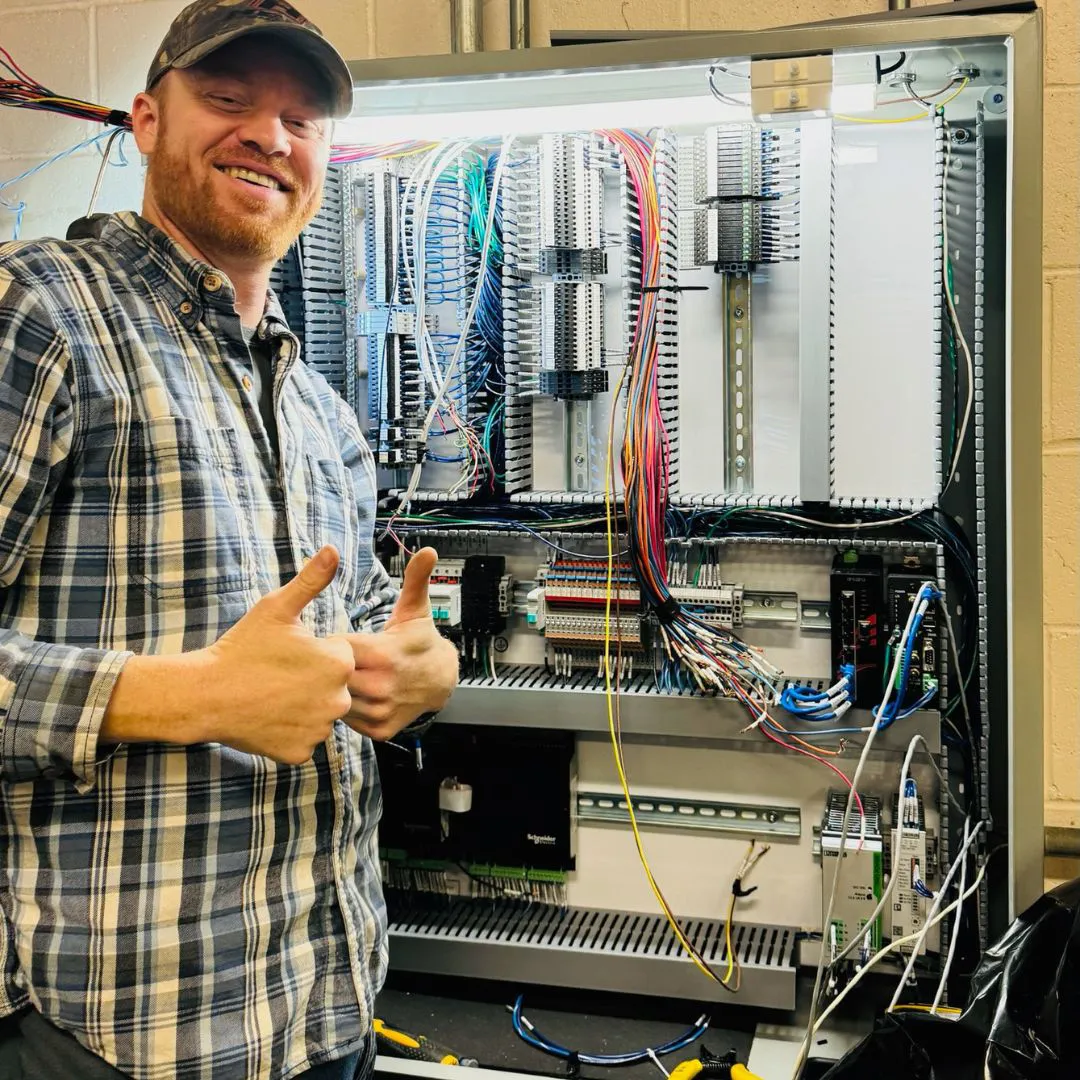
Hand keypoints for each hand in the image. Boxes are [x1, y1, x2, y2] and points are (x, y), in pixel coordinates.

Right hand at [199, 545, 354, 763]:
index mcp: (339, 663)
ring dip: (304, 705)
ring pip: (320, 713)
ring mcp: (319, 730)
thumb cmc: (242, 648)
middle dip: (313, 680)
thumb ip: (311, 580)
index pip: (339, 656)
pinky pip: (303, 738)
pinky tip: (269, 716)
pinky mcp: (300, 753)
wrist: (204, 694)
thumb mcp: (277, 608)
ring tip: (272, 694)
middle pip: (334, 687)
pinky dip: (290, 730)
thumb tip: (332, 550)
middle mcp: (338, 700)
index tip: (288, 653)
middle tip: (278, 675)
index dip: (314, 652)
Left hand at [337, 547, 458, 740]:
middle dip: (326, 668)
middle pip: (332, 676)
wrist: (441, 680)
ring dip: (333, 690)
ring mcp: (380, 709)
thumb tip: (427, 550)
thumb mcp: (415, 608)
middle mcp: (380, 684)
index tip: (328, 641)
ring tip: (334, 679)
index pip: (335, 648)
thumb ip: (414, 579)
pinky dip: (345, 710)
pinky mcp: (379, 728)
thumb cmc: (419, 640)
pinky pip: (347, 720)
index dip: (329, 644)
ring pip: (337, 700)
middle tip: (322, 661)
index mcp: (382, 653)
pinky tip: (349, 696)